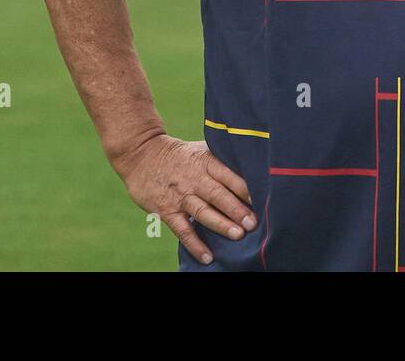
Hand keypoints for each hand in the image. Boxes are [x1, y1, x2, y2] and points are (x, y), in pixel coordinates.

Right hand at [115, 134, 256, 265]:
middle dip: (236, 209)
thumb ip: (222, 161)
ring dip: (220, 224)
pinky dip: (195, 244)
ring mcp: (180, 195)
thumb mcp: (201, 150)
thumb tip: (254, 172)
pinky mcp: (166, 210)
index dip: (245, 188)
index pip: (229, 175)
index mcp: (206, 162)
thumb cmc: (180, 155)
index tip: (262, 200)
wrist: (141, 154)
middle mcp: (194, 178)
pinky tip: (207, 256)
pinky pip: (182, 229)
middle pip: (218, 194)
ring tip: (238, 235)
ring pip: (202, 211)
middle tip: (253, 222)